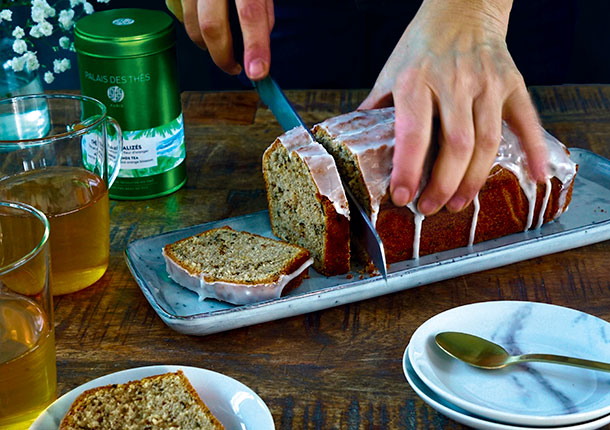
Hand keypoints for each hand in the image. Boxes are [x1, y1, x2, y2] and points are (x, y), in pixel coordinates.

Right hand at [169, 0, 273, 79]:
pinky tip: (203, 18)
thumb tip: (259, 45)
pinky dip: (192, 26)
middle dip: (224, 57)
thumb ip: (261, 9)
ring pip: (192, 26)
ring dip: (207, 45)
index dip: (255, 46)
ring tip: (221, 44)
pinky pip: (179, 15)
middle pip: (212, 26)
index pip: (250, 12)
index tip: (257, 71)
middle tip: (235, 67)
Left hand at [359, 0, 547, 214]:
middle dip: (444, 184)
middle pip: (455, 145)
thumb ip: (376, 109)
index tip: (402, 197)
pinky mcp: (512, 83)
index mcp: (416, 81)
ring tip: (460, 203)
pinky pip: (526, 121)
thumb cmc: (421, 45)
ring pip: (487, 141)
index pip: (413, 135)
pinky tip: (536, 177)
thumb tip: (353, 144)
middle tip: (432, 208)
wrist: (462, 8)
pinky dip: (534, 150)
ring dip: (474, 179)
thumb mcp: (391, 71)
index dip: (409, 170)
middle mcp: (454, 82)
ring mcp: (487, 83)